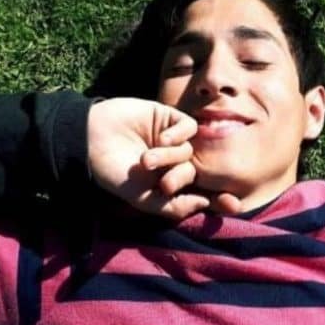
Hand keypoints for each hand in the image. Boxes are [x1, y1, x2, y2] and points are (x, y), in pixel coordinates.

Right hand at [87, 98, 240, 219]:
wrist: (90, 140)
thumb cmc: (113, 173)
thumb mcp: (141, 199)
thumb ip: (172, 206)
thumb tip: (204, 204)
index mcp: (170, 185)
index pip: (202, 192)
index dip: (219, 199)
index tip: (234, 205)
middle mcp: (174, 163)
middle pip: (197, 173)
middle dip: (182, 179)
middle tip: (163, 184)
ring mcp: (173, 140)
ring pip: (191, 151)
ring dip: (171, 157)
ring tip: (146, 160)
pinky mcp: (169, 118)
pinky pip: (190, 127)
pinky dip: (179, 135)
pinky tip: (162, 138)